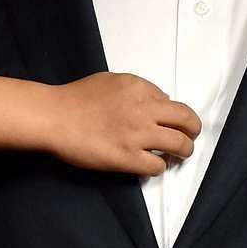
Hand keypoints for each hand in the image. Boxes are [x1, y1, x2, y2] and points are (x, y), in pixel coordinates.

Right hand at [40, 73, 200, 175]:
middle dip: (193, 130)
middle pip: (187, 120)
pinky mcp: (129, 158)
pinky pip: (158, 166)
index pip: (171, 102)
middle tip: (188, 137)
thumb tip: (158, 102)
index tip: (166, 121)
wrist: (53, 117)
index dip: (172, 113)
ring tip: (177, 155)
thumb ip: (136, 89)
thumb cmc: (76, 97)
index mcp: (139, 88)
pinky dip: (158, 166)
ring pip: (181, 145)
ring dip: (183, 151)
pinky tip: (149, 164)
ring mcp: (138, 135)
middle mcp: (144, 109)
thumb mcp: (110, 81)